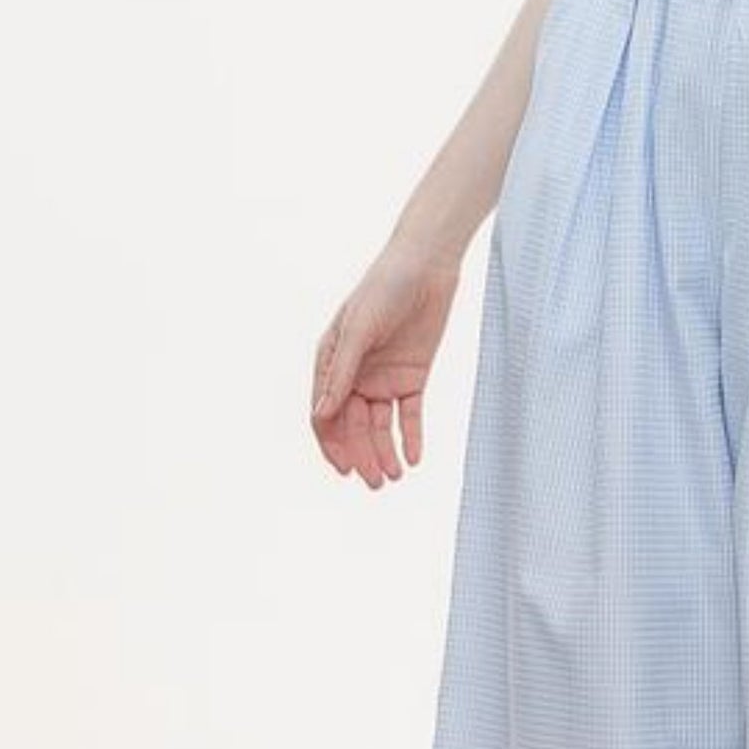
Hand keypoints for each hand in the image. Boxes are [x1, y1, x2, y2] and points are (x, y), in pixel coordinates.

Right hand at [309, 239, 463, 486]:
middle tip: (375, 482)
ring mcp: (383, 377)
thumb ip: (341, 372)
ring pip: (380, 425)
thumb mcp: (358, 330)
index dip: (332, 443)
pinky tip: (414, 458)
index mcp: (331, 363)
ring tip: (394, 476)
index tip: (344, 468)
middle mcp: (355, 375)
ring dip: (385, 452)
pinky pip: (410, 414)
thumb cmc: (383, 288)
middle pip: (354, 426)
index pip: (325, 413)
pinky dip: (411, 436)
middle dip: (362, 455)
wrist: (427, 266)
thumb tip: (322, 414)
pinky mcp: (413, 376)